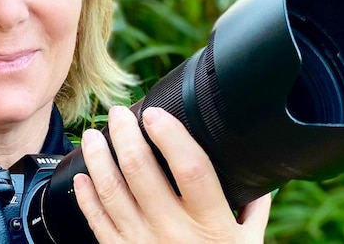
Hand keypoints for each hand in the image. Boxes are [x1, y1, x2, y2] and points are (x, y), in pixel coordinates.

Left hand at [73, 105, 270, 243]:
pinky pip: (96, 222)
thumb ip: (252, 210)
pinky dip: (86, 196)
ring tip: (94, 135)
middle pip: (141, 171)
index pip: (191, 168)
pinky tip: (82, 175)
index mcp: (210, 223)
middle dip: (124, 135)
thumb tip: (261, 179)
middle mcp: (172, 231)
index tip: (155, 112)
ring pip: (111, 191)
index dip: (171, 136)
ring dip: (98, 158)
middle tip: (118, 114)